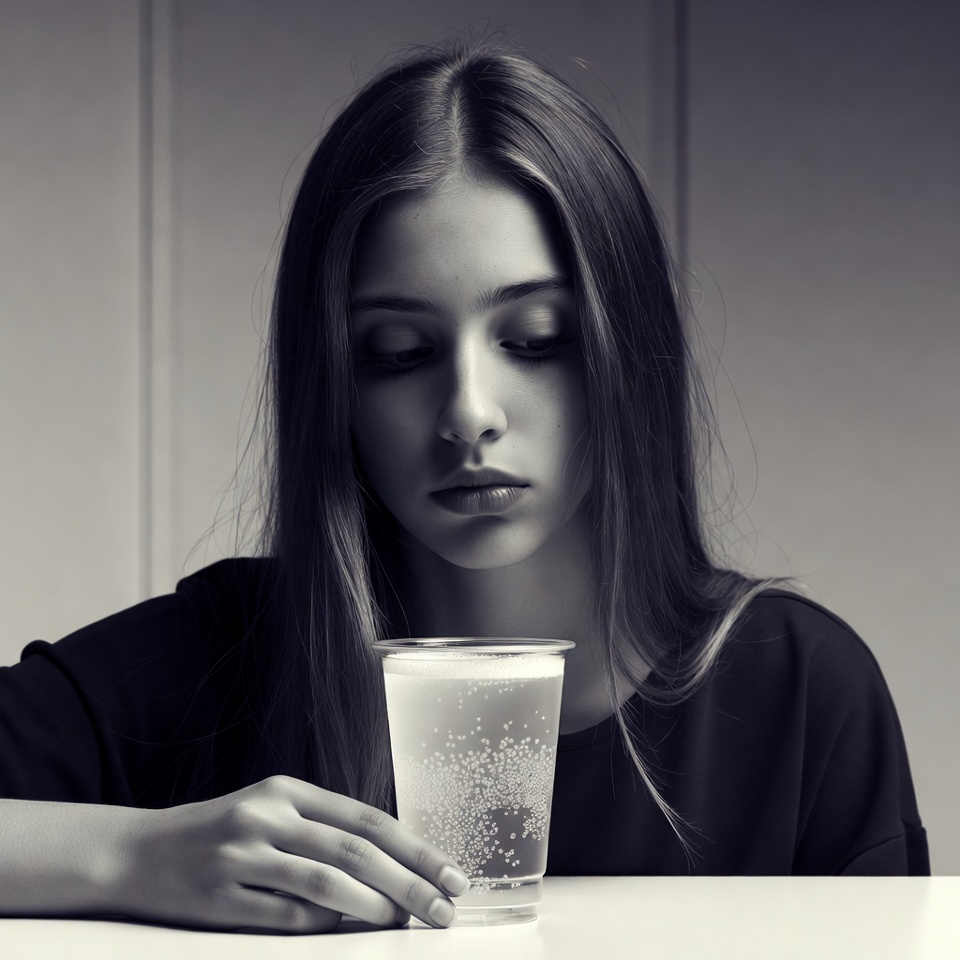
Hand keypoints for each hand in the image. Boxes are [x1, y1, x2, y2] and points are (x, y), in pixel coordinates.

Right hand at [118, 775, 469, 931]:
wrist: (135, 852)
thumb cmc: (219, 834)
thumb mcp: (271, 813)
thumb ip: (323, 832)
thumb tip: (392, 870)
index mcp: (287, 791)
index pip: (368, 819)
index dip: (416, 849)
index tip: (452, 875)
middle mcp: (268, 816)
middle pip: (356, 850)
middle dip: (411, 882)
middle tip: (446, 909)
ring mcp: (243, 856)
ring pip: (327, 881)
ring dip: (375, 905)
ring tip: (405, 922)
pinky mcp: (221, 897)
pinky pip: (288, 915)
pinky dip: (325, 925)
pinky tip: (347, 929)